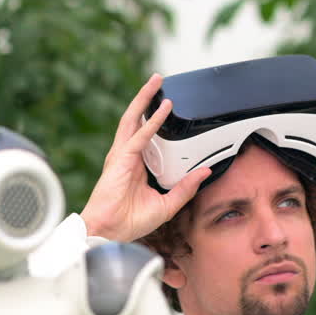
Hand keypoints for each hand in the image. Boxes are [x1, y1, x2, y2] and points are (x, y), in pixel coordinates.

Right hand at [80, 73, 210, 242]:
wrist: (111, 232)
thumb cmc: (130, 221)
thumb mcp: (167, 205)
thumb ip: (185, 188)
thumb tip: (204, 173)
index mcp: (136, 166)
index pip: (147, 136)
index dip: (155, 121)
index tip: (168, 109)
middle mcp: (128, 156)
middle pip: (137, 120)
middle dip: (147, 99)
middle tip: (159, 82)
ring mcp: (122, 155)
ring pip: (133, 119)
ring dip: (144, 99)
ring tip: (156, 82)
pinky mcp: (120, 159)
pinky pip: (139, 136)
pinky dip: (151, 122)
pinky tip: (162, 110)